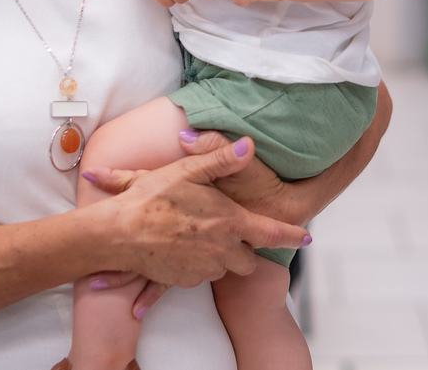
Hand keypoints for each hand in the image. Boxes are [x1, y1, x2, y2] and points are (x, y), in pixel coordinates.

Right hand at [82, 137, 308, 312]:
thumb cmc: (153, 199)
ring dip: (220, 256)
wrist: (119, 234)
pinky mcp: (185, 281)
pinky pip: (202, 275)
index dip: (293, 235)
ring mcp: (205, 269)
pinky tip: (181, 247)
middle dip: (244, 248)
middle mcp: (223, 250)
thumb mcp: (188, 171)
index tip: (308, 237)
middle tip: (226, 231)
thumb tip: (248, 145)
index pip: (273, 233)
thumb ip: (222, 159)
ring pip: (225, 267)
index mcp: (230, 222)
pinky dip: (198, 264)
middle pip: (248, 259)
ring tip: (198, 236)